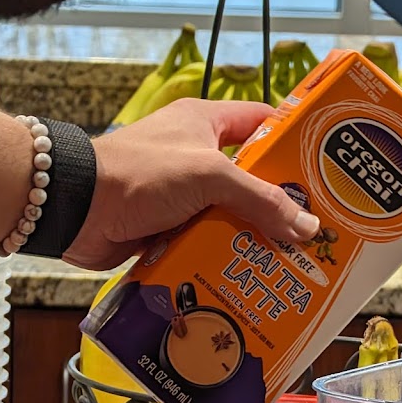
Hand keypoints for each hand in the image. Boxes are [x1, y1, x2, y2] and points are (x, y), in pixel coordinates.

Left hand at [65, 98, 319, 270]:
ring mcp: (182, 197)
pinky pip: (207, 245)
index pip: (262, 123)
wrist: (75, 209)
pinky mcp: (168, 230)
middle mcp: (196, 158)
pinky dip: (225, 260)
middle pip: (252, 181)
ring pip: (231, 218)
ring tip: (290, 263)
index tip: (325, 168)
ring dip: (254, 240)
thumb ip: (261, 200)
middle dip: (280, 206)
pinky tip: (250, 279)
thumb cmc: (139, 173)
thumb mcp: (210, 176)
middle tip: (316, 231)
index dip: (293, 142)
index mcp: (206, 124)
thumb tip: (306, 227)